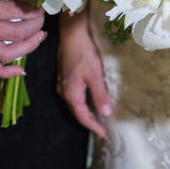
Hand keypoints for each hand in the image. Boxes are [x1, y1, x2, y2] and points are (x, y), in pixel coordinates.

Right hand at [0, 0, 46, 77]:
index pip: (14, 12)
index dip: (33, 9)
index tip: (41, 3)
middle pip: (15, 34)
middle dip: (36, 26)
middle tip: (42, 17)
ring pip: (6, 54)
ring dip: (29, 46)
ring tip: (40, 36)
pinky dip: (6, 72)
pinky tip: (22, 69)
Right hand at [57, 10, 111, 136]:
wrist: (71, 34)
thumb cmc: (84, 53)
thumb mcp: (95, 74)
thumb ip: (100, 95)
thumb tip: (106, 113)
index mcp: (71, 93)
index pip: (82, 116)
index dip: (93, 126)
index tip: (103, 134)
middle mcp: (64, 91)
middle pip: (77, 111)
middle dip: (89, 121)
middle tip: (102, 127)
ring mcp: (63, 83)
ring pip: (75, 103)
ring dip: (86, 111)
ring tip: (98, 116)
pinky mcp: (64, 76)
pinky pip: (74, 95)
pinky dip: (83, 101)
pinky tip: (90, 99)